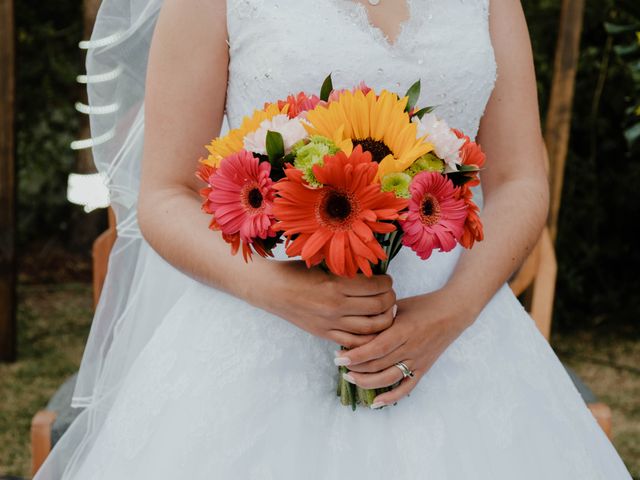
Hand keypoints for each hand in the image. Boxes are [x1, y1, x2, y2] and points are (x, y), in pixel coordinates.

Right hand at [262, 261, 397, 347]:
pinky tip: (373, 330)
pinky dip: (368, 338)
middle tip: (390, 295)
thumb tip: (374, 270)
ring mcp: (330, 323)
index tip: (387, 280)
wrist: (271, 289)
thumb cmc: (296, 272)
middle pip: (377, 307)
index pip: (375, 286)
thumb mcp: (323, 264)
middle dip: (390, 300)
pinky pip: (354, 342)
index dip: (387, 283)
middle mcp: (335, 306)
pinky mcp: (324, 334)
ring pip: (371, 328)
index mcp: (336, 284)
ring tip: (386, 312)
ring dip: (385, 320)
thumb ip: (347, 269)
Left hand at [334, 288, 476, 406]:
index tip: (338, 356)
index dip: (356, 355)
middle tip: (340, 365)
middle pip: (378, 365)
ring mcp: (418, 361)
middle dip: (356, 368)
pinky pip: (407, 387)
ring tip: (351, 378)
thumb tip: (355, 325)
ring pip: (388, 379)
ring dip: (367, 382)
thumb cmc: (423, 305)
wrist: (453, 312)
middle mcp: (410, 348)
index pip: (375, 348)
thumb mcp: (399, 305)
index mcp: (403, 330)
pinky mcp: (424, 368)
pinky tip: (375, 403)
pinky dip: (391, 397)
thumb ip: (380, 317)